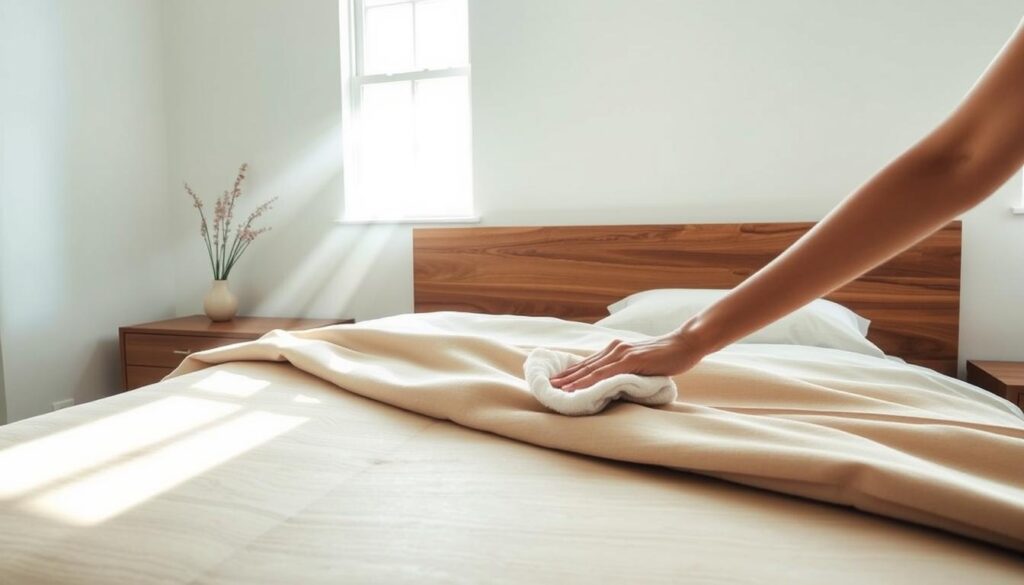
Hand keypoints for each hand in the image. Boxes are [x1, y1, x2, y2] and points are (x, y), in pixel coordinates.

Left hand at [549, 329, 706, 391]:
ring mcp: (621, 353)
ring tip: (555, 390)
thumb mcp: (642, 366)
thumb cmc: (667, 358)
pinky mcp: (630, 360)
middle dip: (564, 378)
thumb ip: (627, 373)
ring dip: (571, 381)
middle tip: (545, 387)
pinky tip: (578, 388)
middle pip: (584, 366)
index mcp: (616, 351)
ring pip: (590, 370)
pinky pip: (605, 374)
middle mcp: (614, 349)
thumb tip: (615, 387)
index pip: (588, 364)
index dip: (570, 374)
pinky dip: (588, 382)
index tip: (555, 383)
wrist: (685, 344)